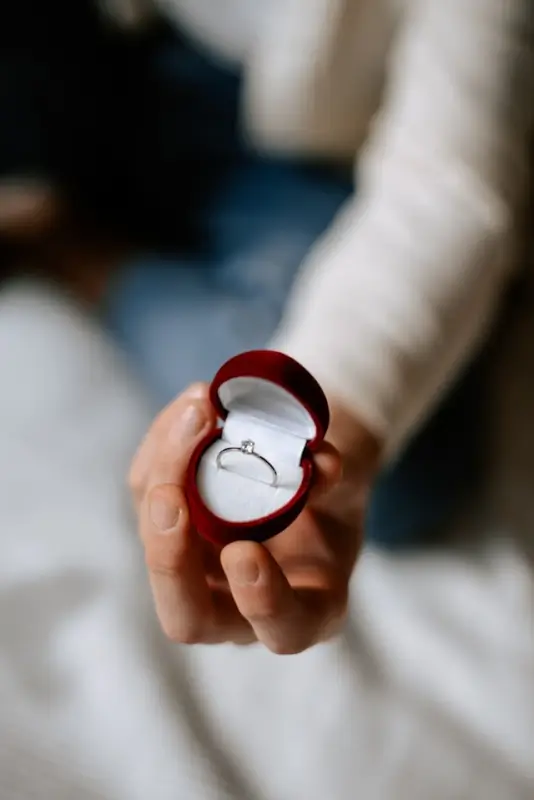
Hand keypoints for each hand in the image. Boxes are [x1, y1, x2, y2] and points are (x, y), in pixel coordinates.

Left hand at [129, 383, 380, 653]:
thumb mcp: (346, 492)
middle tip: (169, 496)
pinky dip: (162, 447)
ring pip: (156, 545)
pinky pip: (148, 493)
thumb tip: (321, 463)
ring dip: (162, 476)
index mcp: (301, 611)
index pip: (282, 631)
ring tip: (193, 414)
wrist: (302, 477)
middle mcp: (238, 609)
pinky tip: (189, 406)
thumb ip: (335, 481)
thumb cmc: (331, 500)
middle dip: (168, 558)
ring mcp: (197, 574)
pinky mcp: (168, 530)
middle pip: (187, 616)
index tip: (247, 550)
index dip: (262, 600)